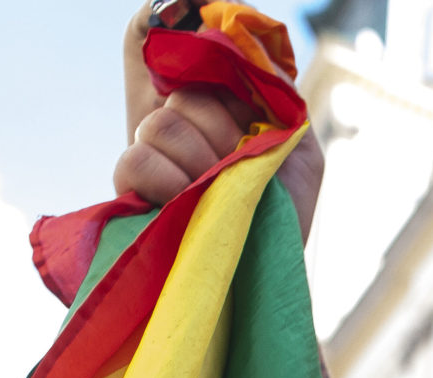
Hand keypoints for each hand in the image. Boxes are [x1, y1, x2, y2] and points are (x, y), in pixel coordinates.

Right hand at [116, 9, 323, 237]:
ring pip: (160, 125)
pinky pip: (135, 161)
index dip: (217, 83)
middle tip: (237, 170)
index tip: (245, 124)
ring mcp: (155, 156)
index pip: (197, 63)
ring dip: (198, 161)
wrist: (270, 272)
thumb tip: (253, 50)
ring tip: (215, 193)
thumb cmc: (285, 214)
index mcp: (218, 110)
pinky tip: (185, 200)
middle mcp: (183, 126)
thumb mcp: (300, 149)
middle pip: (184, 97)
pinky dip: (166, 180)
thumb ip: (279, 96)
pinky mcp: (132, 192)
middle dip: (221, 134)